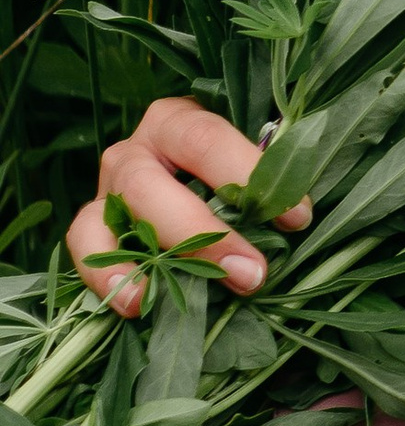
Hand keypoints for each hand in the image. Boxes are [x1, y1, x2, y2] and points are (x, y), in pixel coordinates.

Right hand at [67, 98, 311, 318]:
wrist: (181, 177)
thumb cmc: (227, 170)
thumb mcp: (245, 165)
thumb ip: (262, 184)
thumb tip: (297, 223)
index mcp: (179, 121)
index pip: (207, 139)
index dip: (248, 177)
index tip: (296, 219)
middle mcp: (136, 150)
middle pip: (149, 185)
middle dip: (200, 235)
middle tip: (250, 274)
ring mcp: (107, 187)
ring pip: (107, 218)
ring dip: (145, 260)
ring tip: (171, 296)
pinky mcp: (92, 224)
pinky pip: (86, 248)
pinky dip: (107, 277)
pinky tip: (136, 304)